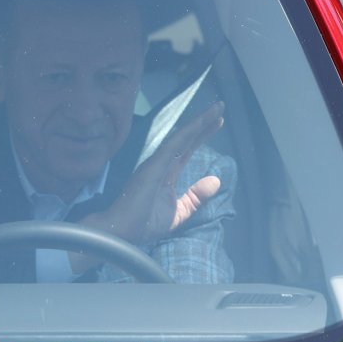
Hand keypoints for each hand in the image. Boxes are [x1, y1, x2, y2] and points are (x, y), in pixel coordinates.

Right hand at [82, 103, 224, 248]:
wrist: (122, 232)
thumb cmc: (145, 224)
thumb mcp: (179, 212)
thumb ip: (196, 197)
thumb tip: (216, 180)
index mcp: (165, 175)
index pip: (186, 151)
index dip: (201, 136)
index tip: (217, 122)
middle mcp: (160, 164)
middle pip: (186, 140)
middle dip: (203, 125)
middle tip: (219, 109)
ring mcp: (156, 163)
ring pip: (181, 138)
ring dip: (199, 124)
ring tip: (216, 110)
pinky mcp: (153, 166)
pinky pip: (173, 146)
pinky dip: (187, 134)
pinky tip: (199, 124)